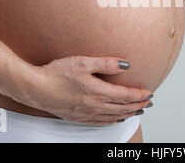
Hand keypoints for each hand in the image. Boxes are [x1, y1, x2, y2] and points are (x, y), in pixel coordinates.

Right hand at [17, 56, 152, 124]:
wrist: (35, 88)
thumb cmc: (56, 74)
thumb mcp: (82, 62)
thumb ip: (106, 63)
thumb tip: (126, 64)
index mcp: (97, 92)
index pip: (125, 95)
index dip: (139, 95)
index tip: (150, 92)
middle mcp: (94, 105)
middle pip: (122, 107)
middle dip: (138, 105)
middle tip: (149, 103)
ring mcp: (86, 113)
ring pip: (113, 116)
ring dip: (128, 114)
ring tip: (138, 111)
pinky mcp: (77, 117)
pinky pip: (100, 122)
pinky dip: (112, 120)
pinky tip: (115, 119)